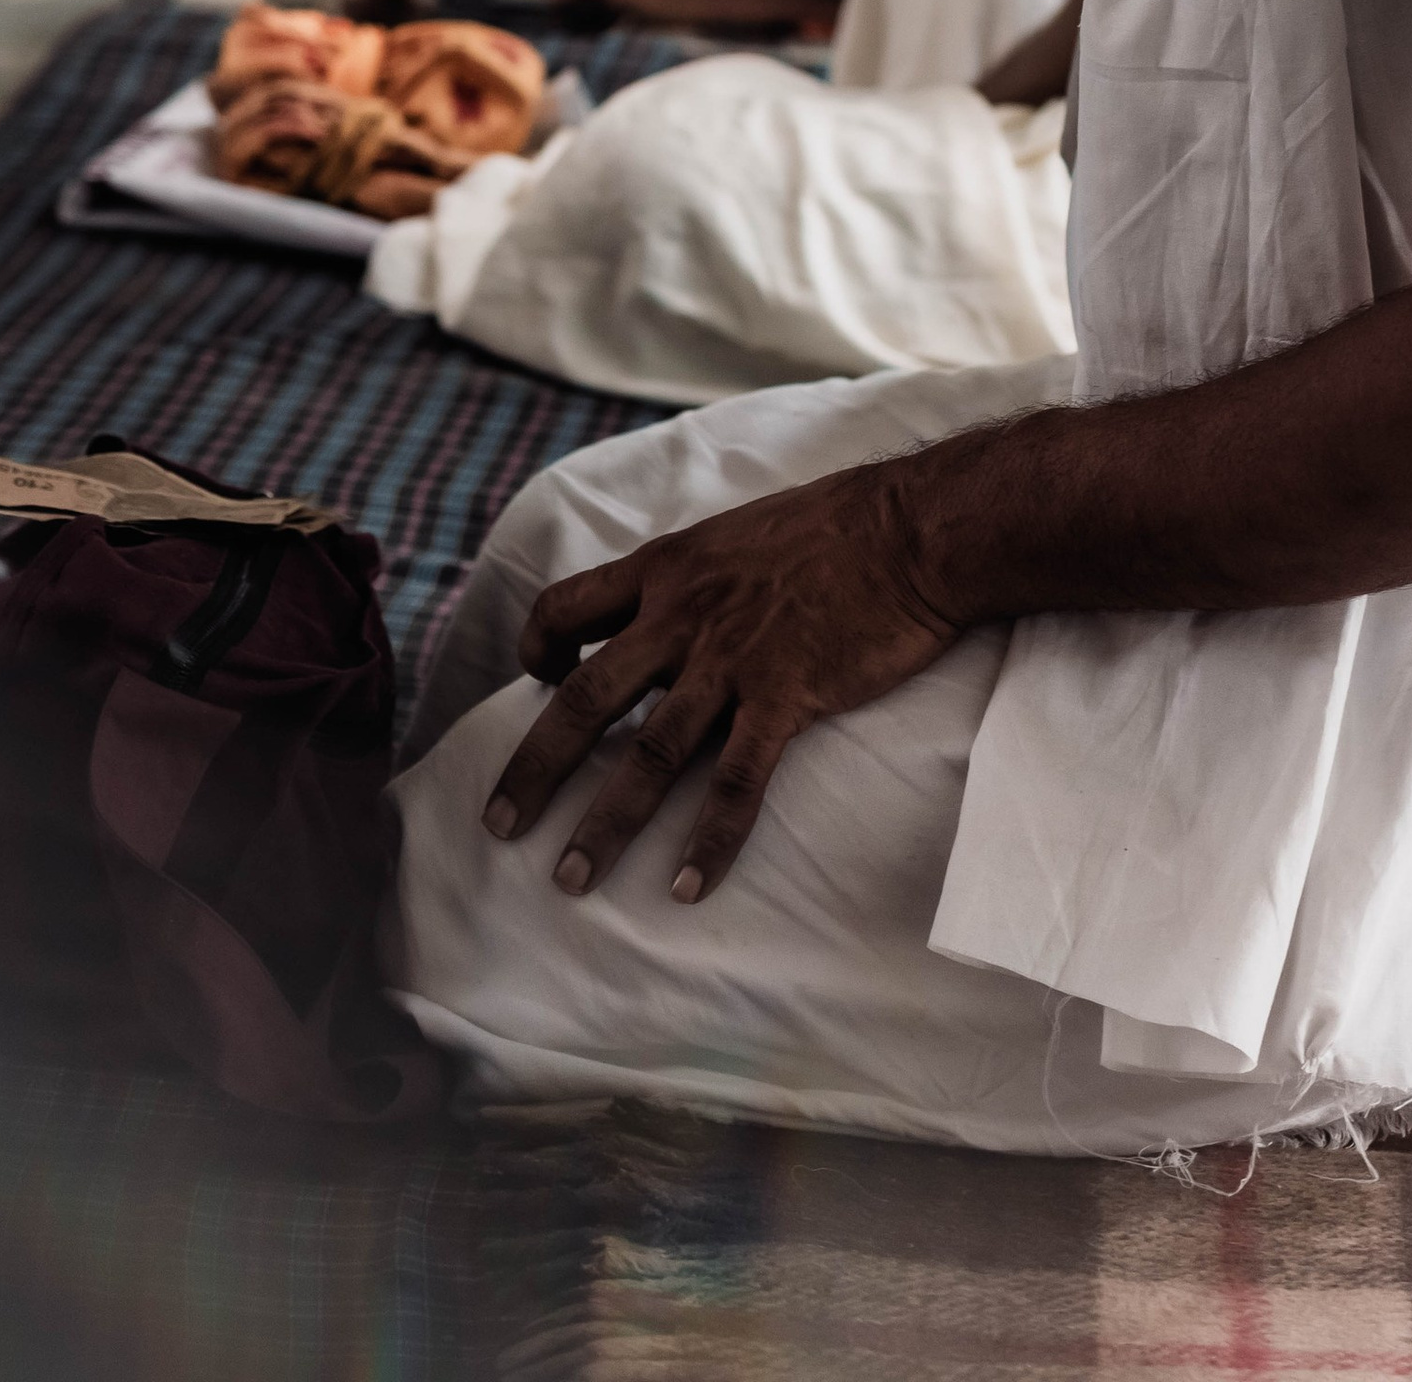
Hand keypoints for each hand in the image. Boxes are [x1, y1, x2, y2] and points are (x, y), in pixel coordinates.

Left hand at [480, 459, 961, 902]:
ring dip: (604, 823)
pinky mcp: (786, 696)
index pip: (566, 605)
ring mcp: (732, 661)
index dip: (539, 645)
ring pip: (648, 753)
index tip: (535, 680)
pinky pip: (735, 782)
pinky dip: (708, 840)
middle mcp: (682, 617)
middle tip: (500, 824)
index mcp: (666, 568)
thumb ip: (697, 574)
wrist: (912, 529)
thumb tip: (678, 604)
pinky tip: (685, 887)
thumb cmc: (838, 524)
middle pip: (584, 698)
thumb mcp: (739, 532)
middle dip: (536, 767)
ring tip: (571, 880)